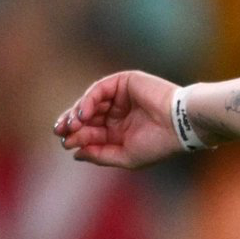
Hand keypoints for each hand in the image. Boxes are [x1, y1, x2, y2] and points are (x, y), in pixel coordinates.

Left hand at [53, 71, 181, 168]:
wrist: (179, 125)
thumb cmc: (157, 144)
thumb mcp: (124, 156)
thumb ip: (100, 154)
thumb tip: (75, 154)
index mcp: (119, 132)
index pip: (91, 133)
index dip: (77, 138)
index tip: (66, 144)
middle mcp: (117, 113)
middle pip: (87, 117)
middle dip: (72, 124)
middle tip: (60, 132)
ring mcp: (119, 97)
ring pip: (90, 102)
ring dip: (78, 113)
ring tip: (71, 125)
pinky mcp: (123, 82)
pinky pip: (99, 89)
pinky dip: (88, 100)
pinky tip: (83, 114)